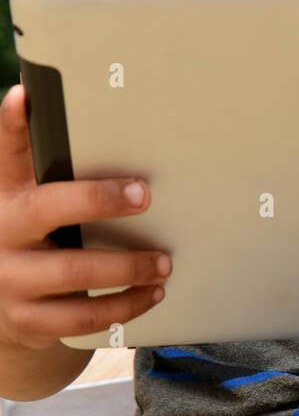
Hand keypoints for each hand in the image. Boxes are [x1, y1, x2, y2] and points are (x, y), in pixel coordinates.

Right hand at [0, 83, 171, 349]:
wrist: (1, 309)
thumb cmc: (36, 241)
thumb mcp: (32, 206)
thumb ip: (53, 177)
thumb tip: (117, 134)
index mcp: (5, 195)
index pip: (7, 154)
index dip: (12, 125)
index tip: (25, 94)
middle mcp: (2, 231)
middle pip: (48, 208)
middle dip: (99, 199)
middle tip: (146, 195)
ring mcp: (11, 279)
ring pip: (74, 272)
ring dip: (128, 267)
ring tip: (164, 262)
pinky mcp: (28, 320)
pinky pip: (83, 318)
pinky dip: (125, 306)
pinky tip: (152, 294)